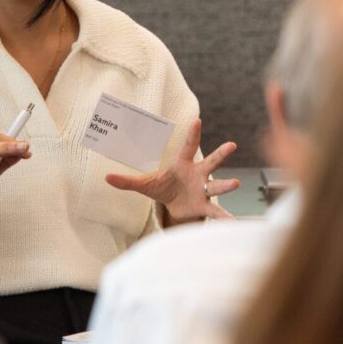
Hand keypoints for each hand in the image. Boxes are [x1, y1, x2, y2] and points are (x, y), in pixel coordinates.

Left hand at [105, 118, 239, 223]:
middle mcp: (198, 175)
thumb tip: (106, 178)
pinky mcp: (205, 206)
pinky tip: (233, 222)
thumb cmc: (164, 188)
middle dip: (221, 154)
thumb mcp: (146, 184)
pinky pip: (215, 211)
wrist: (177, 206)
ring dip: (226, 185)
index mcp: (183, 164)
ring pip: (217, 186)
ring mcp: (204, 190)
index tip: (197, 120)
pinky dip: (224, 217)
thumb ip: (128, 181)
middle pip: (212, 162)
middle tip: (232, 145)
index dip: (192, 134)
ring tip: (236, 183)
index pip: (188, 146)